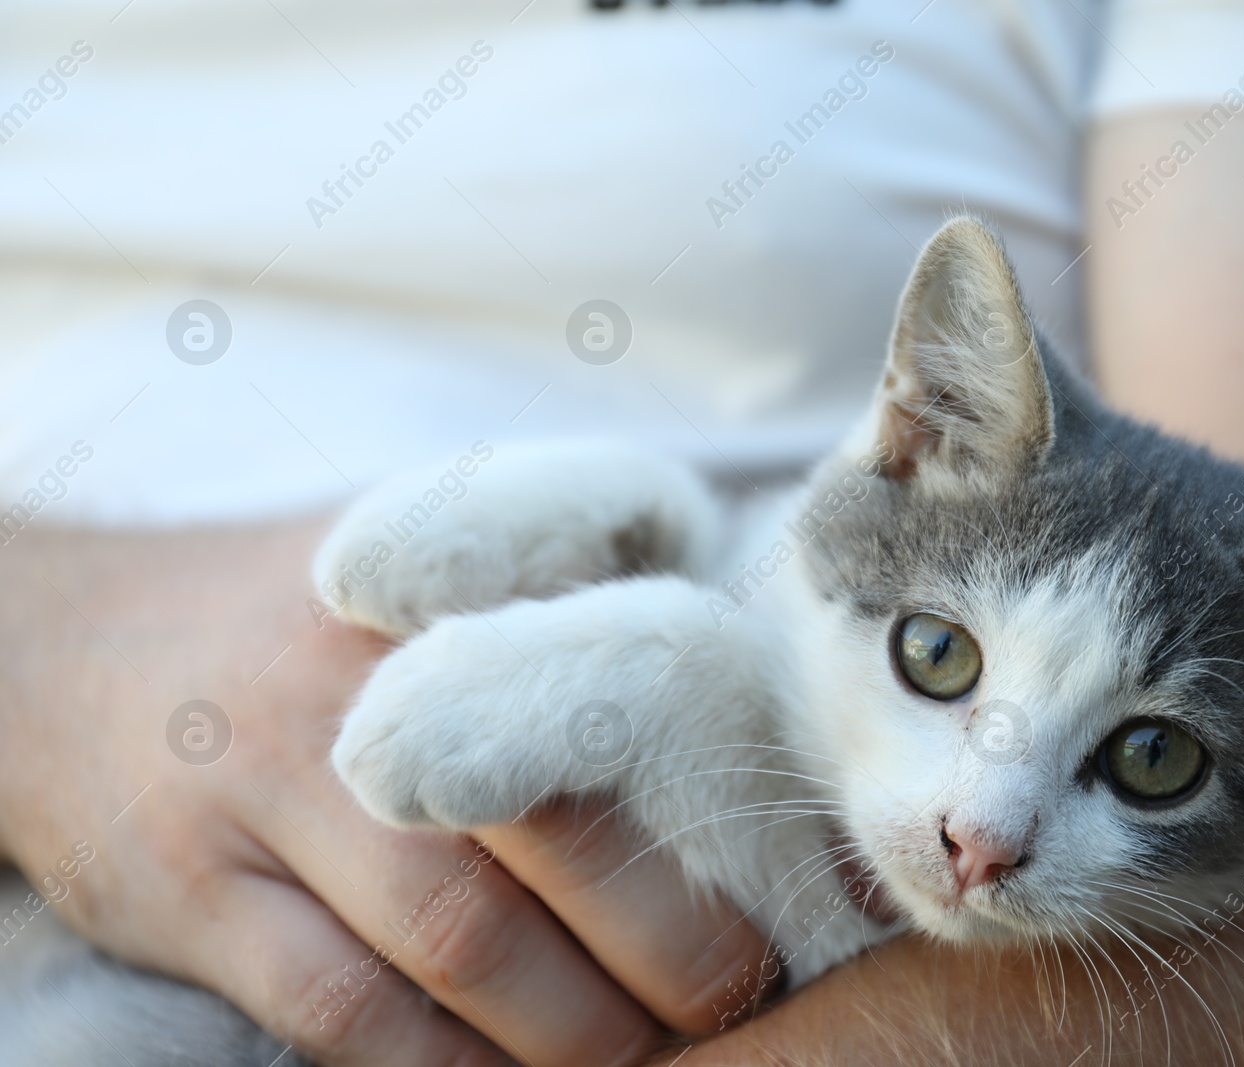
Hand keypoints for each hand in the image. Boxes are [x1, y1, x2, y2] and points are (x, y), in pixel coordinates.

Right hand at [0, 519, 771, 1065]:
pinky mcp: (192, 890)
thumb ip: (550, 586)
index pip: (603, 684)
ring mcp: (267, 789)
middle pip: (550, 834)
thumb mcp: (412, 564)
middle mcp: (363, 686)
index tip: (781, 865)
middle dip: (667, 938)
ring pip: (453, 936)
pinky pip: (338, 1008)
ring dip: (568, 1024)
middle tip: (741, 995)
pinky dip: (439, 1066)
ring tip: (647, 1057)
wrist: (61, 645)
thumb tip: (725, 658)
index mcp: (443, 597)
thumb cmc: (291, 620)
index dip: (702, 788)